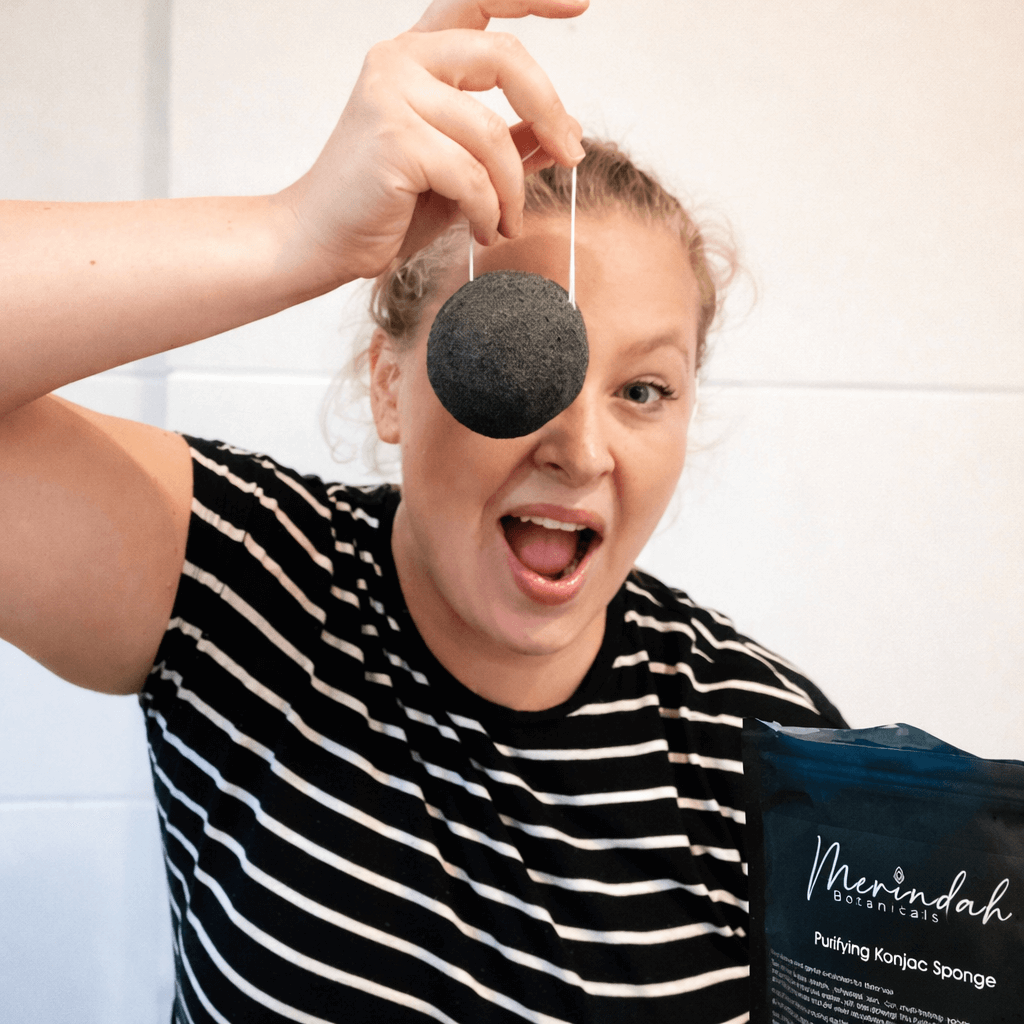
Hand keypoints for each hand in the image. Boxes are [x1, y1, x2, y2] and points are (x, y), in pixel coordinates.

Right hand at [278, 0, 587, 283]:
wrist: (321, 242)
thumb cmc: (385, 207)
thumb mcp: (462, 171)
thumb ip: (508, 144)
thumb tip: (566, 131)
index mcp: (416, 55)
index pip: (480, 1)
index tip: (581, 4)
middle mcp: (400, 60)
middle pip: (506, 58)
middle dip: (550, 112)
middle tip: (572, 155)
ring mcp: (392, 94)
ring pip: (491, 135)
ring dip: (513, 190)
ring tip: (506, 223)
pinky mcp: (393, 138)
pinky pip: (471, 175)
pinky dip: (488, 211)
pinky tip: (480, 230)